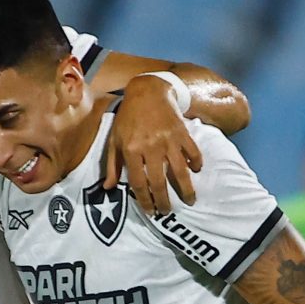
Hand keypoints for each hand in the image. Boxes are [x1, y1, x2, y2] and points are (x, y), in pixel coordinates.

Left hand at [102, 76, 203, 213]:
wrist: (147, 91)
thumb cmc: (128, 117)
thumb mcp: (114, 139)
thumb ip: (112, 165)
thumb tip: (107, 188)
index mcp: (131, 149)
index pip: (138, 182)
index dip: (144, 200)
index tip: (149, 211)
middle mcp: (150, 147)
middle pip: (158, 181)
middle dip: (164, 201)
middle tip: (167, 212)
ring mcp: (168, 140)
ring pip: (180, 171)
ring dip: (186, 189)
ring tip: (190, 200)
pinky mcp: (182, 132)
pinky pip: (193, 151)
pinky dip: (196, 162)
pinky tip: (196, 171)